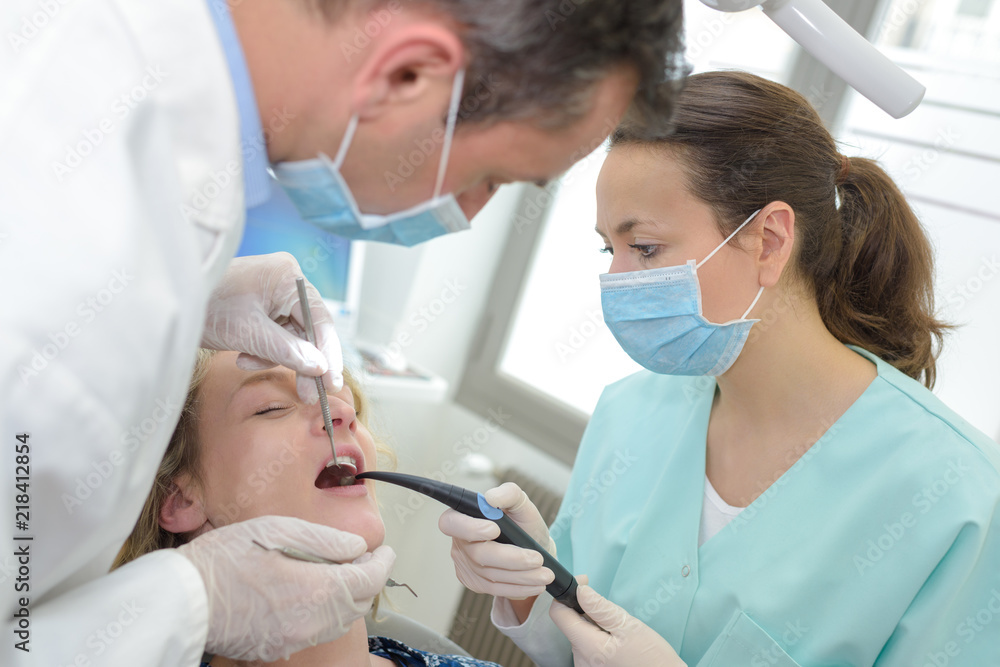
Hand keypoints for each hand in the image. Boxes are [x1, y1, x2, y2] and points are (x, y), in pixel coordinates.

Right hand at [177, 515, 394, 660]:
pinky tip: (314, 594)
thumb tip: (356, 547)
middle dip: (368, 580)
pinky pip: (317, 631)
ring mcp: (295, 639)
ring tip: (343, 572)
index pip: (369, 580)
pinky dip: (326, 613)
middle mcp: (312, 622)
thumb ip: (325, 540)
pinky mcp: (278, 647)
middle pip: (358, 603)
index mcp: (317, 590)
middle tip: (367, 558)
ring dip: (349, 597)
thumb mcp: (278, 530)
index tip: (386, 552)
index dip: (383, 563)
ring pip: (340, 621)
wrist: (182, 600)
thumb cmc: (225, 559)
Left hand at [202, 252, 343, 402]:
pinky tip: (243, 356)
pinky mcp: (259, 303)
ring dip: (274, 356)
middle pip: (308, 329)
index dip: (328, 355)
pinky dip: (262, 349)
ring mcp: (272, 291)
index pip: (320, 320)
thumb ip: (289, 351)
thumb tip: (320, 368)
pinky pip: (274, 333)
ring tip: (249, 363)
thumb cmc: (206, 307)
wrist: (168, 300)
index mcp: (288, 277)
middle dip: (302, 362)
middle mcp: (285, 280)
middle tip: (308, 395)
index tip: (331, 384)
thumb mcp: (250, 334)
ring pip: (290, 334)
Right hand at [439, 483, 554, 600]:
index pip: (450, 522)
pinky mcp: (476, 583)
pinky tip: (536, 585)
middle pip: (478, 554)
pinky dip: (519, 588)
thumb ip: (509, 493)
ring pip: (490, 574)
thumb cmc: (525, 524)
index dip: (468, 528)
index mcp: (465, 516)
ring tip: (546, 574)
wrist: (536, 550)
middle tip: (537, 559)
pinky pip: (495, 589)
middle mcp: (460, 541)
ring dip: (522, 576)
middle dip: (511, 558)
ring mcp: (466, 564)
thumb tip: (490, 498)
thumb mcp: (522, 504)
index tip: (494, 529)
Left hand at [549, 583, 685, 666]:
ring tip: (619, 632)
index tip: (583, 584)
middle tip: (612, 613)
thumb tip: (580, 591)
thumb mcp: (630, 627)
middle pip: (572, 624)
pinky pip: (588, 647)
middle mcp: (580, 660)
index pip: (559, 614)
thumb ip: (601, 608)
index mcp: (587, 647)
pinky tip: (617, 643)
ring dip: (594, 626)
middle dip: (588, 611)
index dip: (568, 594)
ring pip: (581, 635)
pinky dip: (598, 638)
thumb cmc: (652, 658)